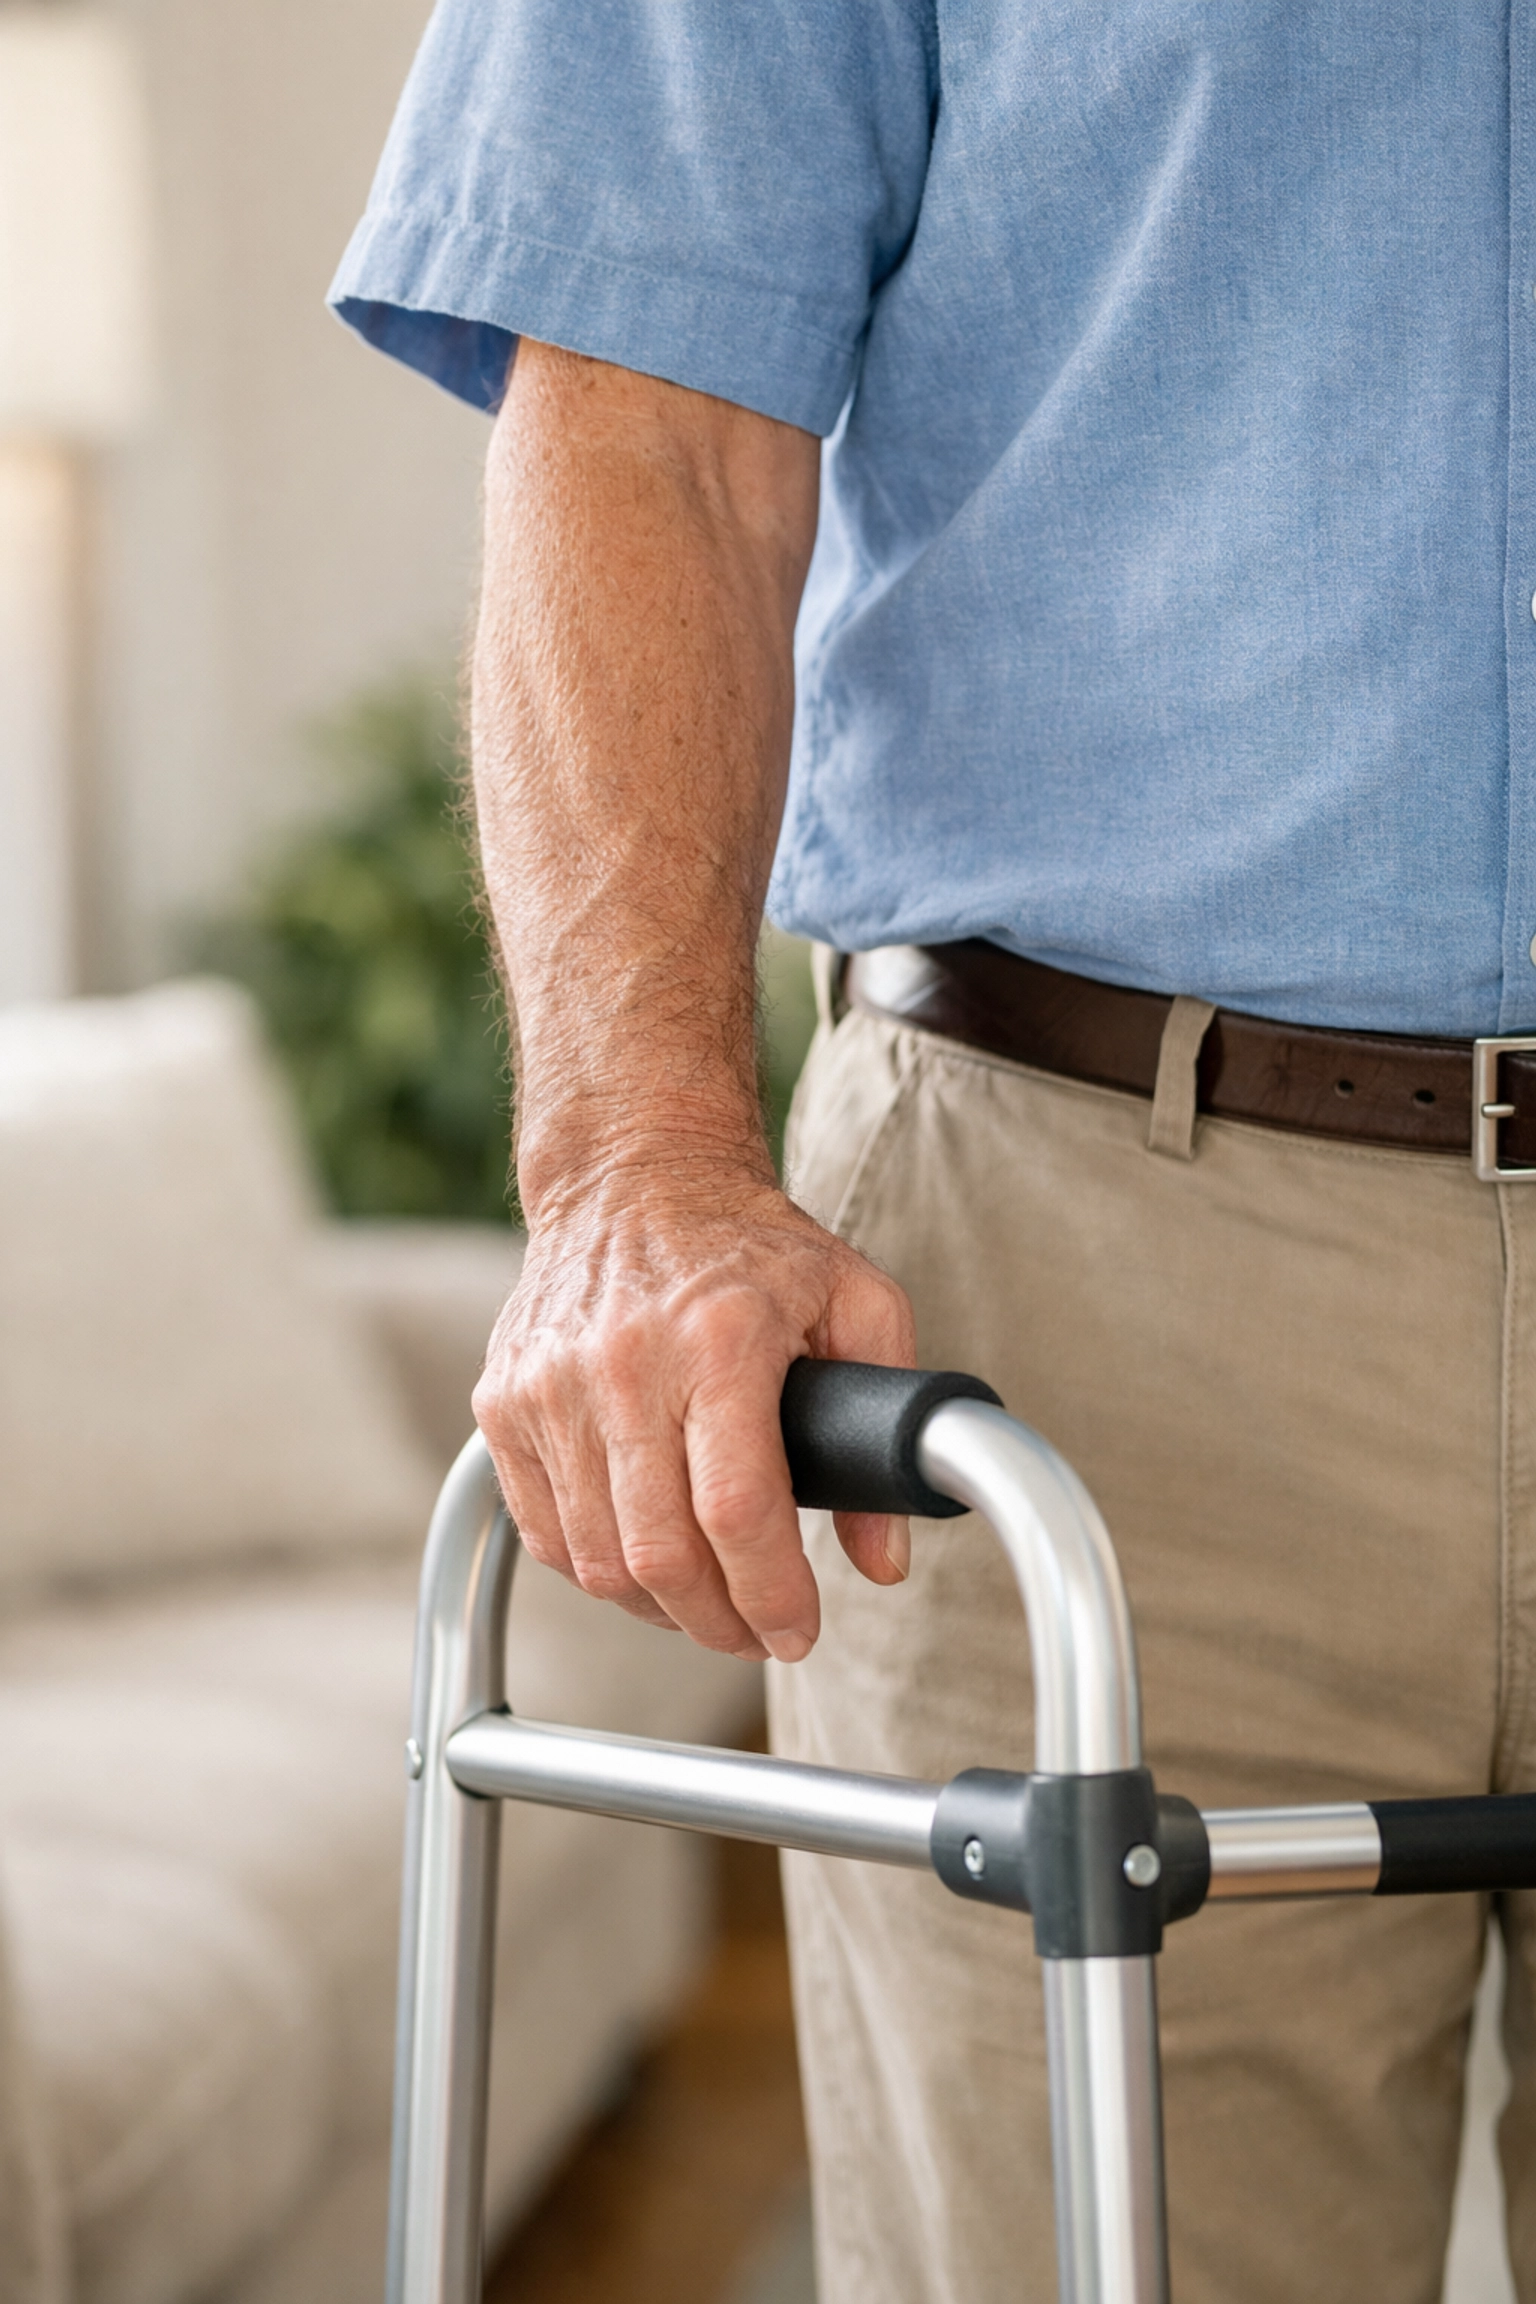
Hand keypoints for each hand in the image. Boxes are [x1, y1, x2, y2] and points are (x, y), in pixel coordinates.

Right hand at [472, 1165, 915, 1661]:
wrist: (632, 1176)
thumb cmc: (752, 1244)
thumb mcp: (858, 1302)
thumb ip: (889, 1424)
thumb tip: (885, 1558)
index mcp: (719, 1340)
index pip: (737, 1510)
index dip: (771, 1595)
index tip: (798, 1630)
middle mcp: (623, 1364)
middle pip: (660, 1553)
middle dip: (720, 1624)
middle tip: (759, 1635)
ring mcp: (549, 1386)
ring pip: (597, 1559)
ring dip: (660, 1609)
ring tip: (708, 1605)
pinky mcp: (503, 1402)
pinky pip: (546, 1533)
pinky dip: (598, 1571)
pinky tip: (645, 1565)